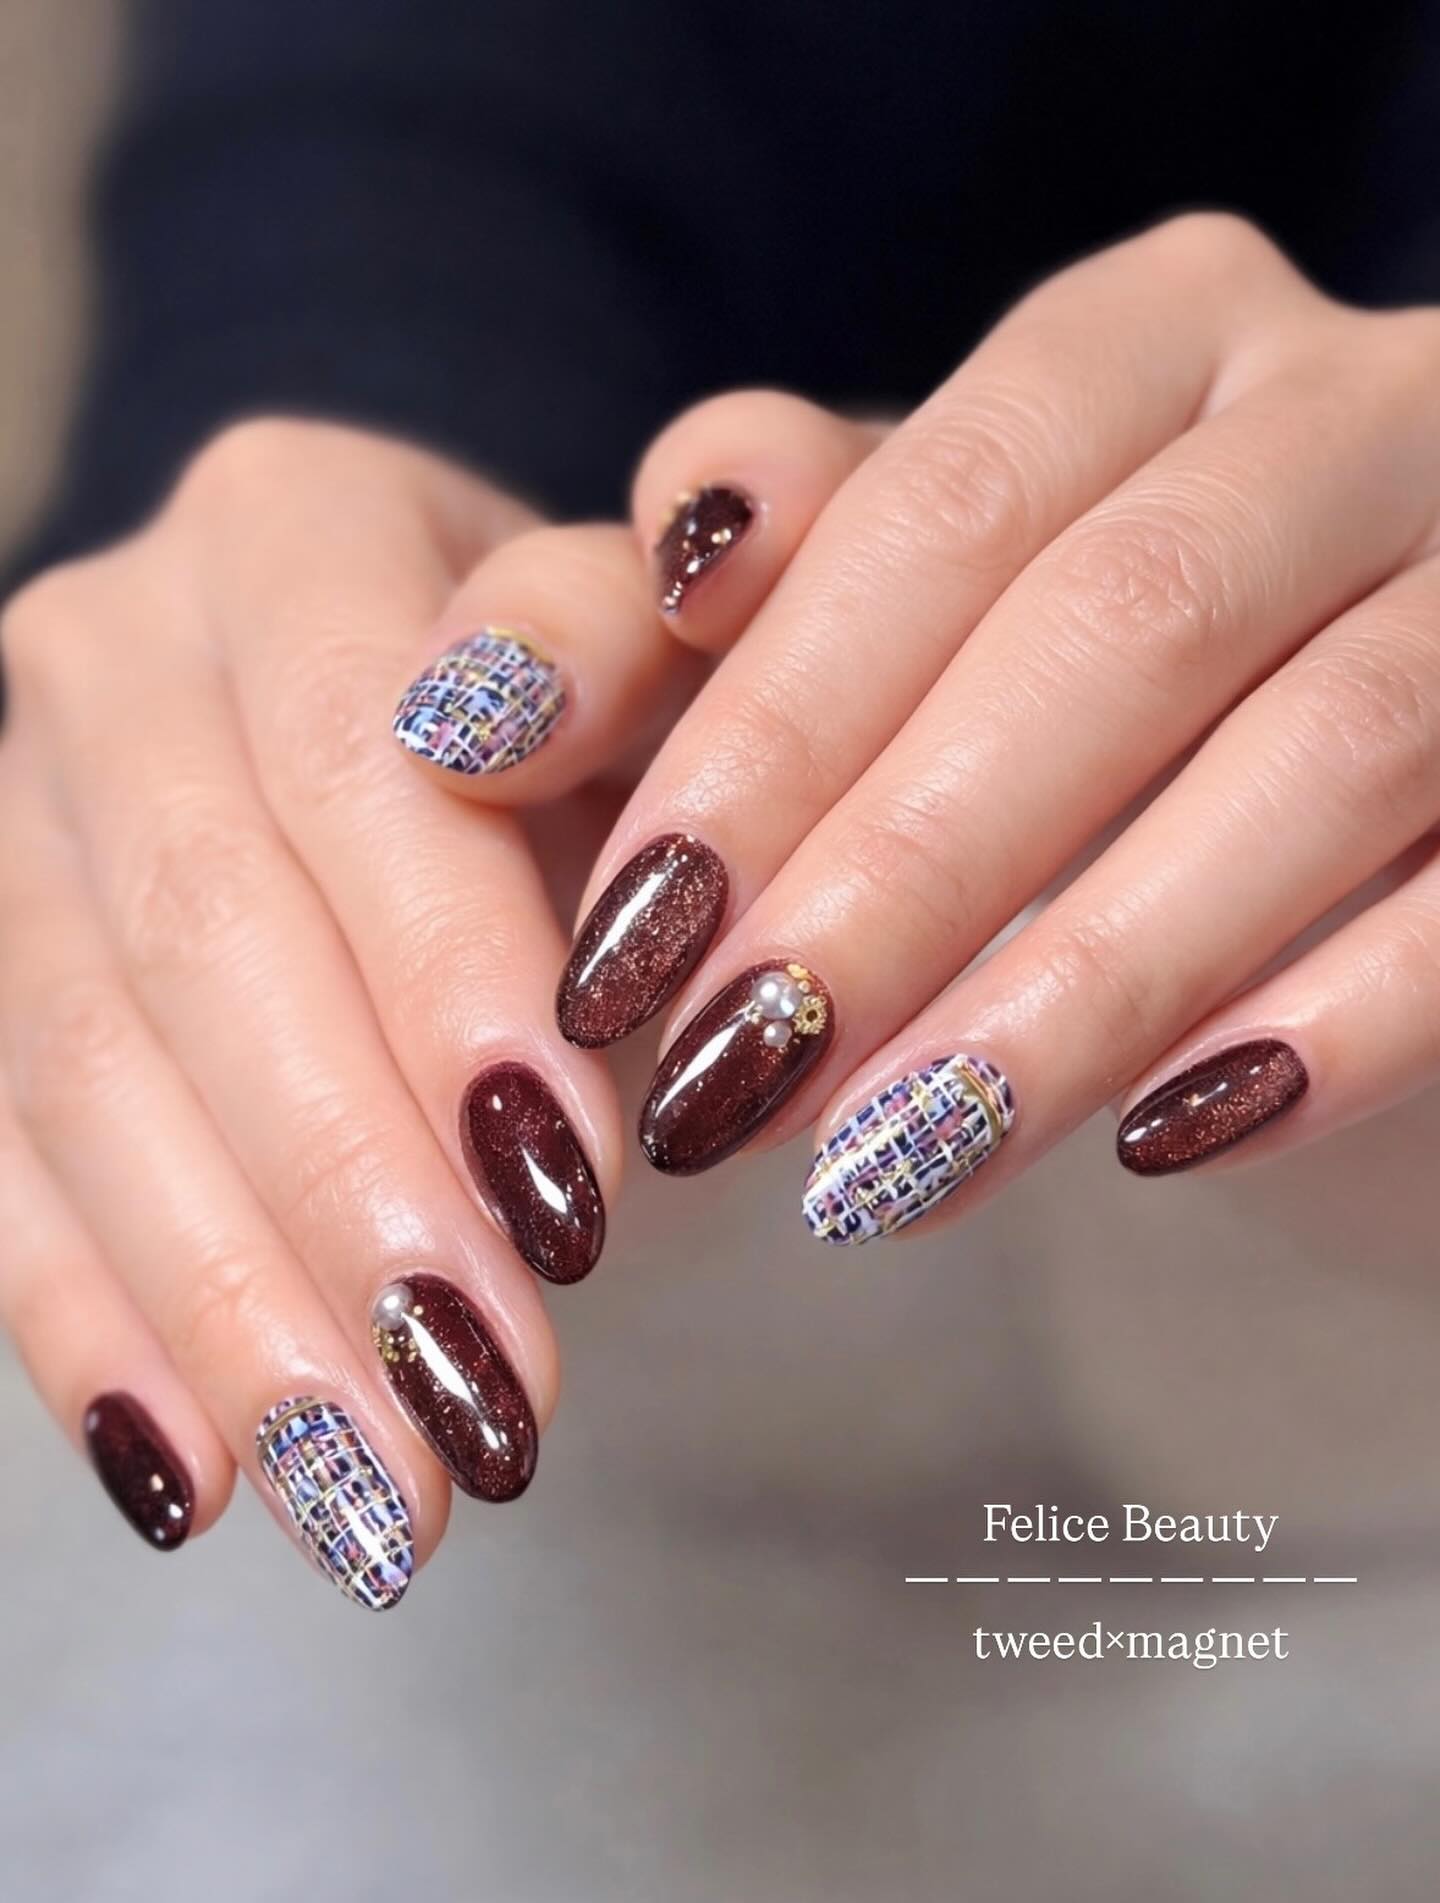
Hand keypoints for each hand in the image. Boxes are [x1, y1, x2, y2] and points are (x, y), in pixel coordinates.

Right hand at [0, 418, 687, 1601]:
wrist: (432, 706)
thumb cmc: (591, 700)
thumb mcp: (665, 660)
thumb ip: (646, 698)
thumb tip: (586, 882)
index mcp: (299, 526)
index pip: (358, 757)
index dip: (447, 981)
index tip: (570, 1199)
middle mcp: (119, 645)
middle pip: (201, 929)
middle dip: (346, 1189)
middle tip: (480, 1404)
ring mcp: (15, 804)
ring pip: (77, 1063)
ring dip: (226, 1298)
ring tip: (365, 1493)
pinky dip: (90, 1316)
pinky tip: (189, 1468)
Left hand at [566, 213, 1439, 1239]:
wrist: (1349, 826)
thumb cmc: (1073, 721)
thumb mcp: (886, 649)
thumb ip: (709, 636)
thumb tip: (468, 702)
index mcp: (1151, 341)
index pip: (934, 505)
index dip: (766, 736)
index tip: (616, 952)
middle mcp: (1351, 407)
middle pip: (1124, 619)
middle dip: (904, 869)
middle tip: (729, 1080)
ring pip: (1321, 750)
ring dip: (1084, 977)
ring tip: (892, 1164)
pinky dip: (1331, 1022)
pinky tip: (1159, 1143)